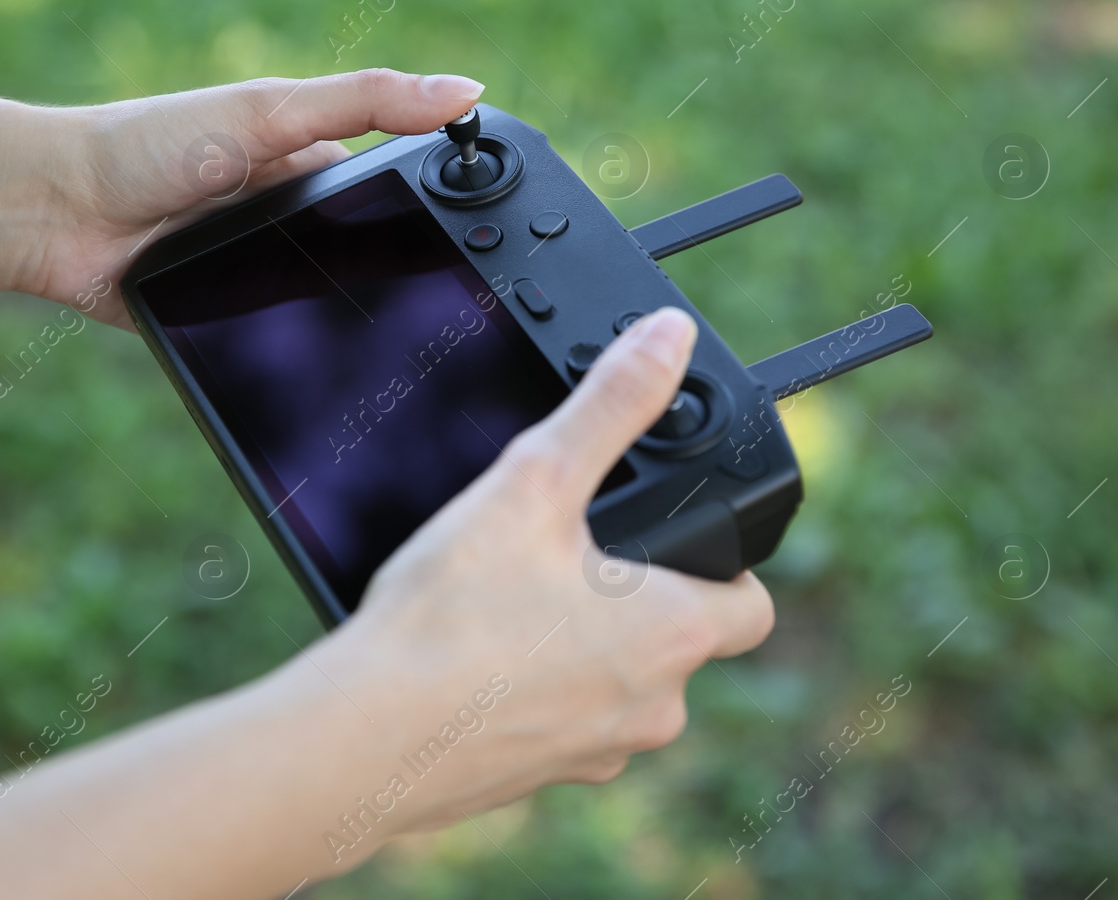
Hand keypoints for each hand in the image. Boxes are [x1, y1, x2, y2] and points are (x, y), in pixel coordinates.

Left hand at [24, 68, 486, 326]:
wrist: (54, 215)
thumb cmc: (151, 145)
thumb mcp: (269, 113)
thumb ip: (365, 101)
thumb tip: (468, 91)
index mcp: (314, 162)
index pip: (401, 188)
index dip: (446, 210)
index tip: (496, 238)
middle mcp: (295, 219)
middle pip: (374, 258)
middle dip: (411, 285)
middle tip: (455, 317)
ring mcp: (264, 274)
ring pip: (336, 312)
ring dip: (362, 332)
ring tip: (409, 360)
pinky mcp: (232, 325)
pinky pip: (285, 354)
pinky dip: (309, 368)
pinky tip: (343, 384)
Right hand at [315, 307, 774, 837]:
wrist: (365, 738)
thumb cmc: (452, 618)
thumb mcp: (534, 482)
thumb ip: (610, 405)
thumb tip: (668, 337)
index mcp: (674, 633)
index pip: (752, 605)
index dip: (725, 564)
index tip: (678, 537)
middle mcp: (654, 708)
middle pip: (679, 641)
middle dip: (637, 599)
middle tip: (568, 556)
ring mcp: (597, 753)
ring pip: (619, 687)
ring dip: (585, 648)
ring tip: (510, 604)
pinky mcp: (538, 780)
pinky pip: (561, 724)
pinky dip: (536, 691)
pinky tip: (475, 657)